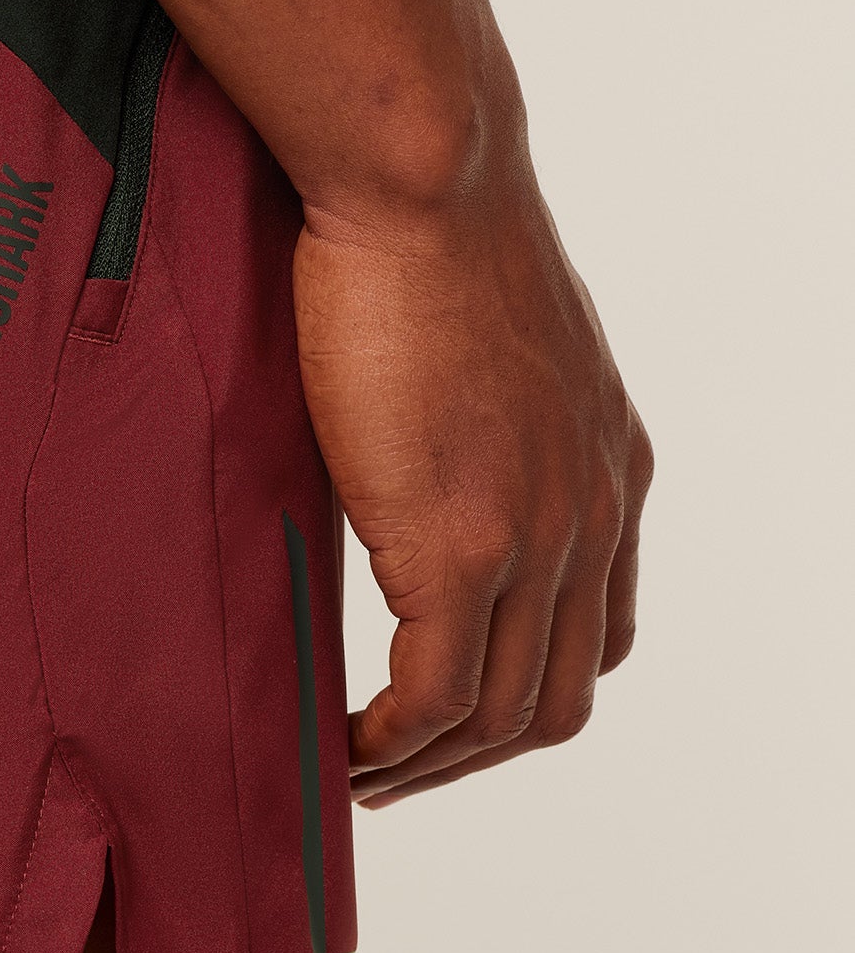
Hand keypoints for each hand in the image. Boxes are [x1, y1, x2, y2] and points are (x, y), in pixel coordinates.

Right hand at [293, 178, 650, 806]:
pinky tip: (345, 743)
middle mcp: (594, 514)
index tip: (446, 709)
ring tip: (356, 768)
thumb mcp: (487, 340)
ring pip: (502, 714)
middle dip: (476, 754)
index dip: (522, 689)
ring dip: (430, 765)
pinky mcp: (459, 545)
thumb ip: (476, 418)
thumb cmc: (430, 229)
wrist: (424, 183)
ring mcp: (536, 537)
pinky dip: (393, 743)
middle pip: (559, 695)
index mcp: (608, 465)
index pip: (597, 630)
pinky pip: (435, 696)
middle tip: (393, 765)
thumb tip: (408, 443)